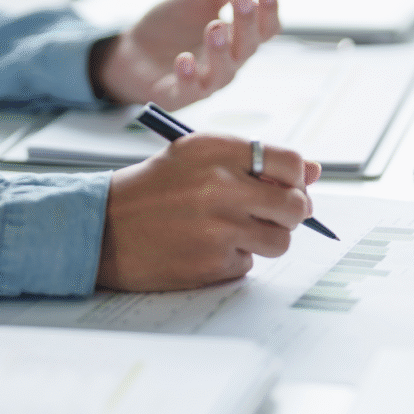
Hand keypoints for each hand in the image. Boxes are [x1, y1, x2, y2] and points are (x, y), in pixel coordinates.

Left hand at [90, 0, 280, 108]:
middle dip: (246, 23)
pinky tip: (184, 59)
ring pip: (223, 72)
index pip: (266, 28)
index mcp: (239, 38)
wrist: (133, 46)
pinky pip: (188, 91)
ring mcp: (205, 80)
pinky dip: (188, 77)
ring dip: (221, 51)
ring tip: (215, 26)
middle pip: (248, 47)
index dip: (269, 9)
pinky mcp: (178, 94)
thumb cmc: (176, 23)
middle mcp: (229, 62)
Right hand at [98, 135, 321, 291]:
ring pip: (280, 240)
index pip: (291, 163)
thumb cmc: (155, 188)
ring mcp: (217, 228)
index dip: (297, 178)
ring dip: (267, 238)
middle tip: (274, 214)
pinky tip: (205, 248)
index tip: (287, 186)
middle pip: (295, 205)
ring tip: (235, 231)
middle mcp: (220, 186)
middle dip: (293, 212)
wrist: (98, 227)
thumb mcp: (198, 157)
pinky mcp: (210, 263)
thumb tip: (315, 171)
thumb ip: (257, 160)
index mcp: (217, 150)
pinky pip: (249, 263)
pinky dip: (235, 258)